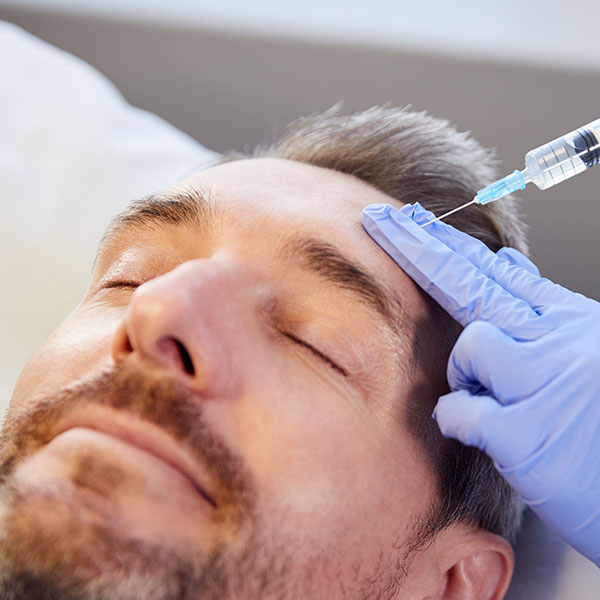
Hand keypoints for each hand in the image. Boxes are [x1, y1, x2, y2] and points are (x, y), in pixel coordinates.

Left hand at [362, 201, 599, 565]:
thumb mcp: (584, 349)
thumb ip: (540, 311)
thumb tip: (504, 263)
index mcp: (567, 321)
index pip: (496, 272)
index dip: (449, 244)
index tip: (412, 219)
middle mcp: (556, 340)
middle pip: (471, 283)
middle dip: (419, 248)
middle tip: (381, 221)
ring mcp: (543, 382)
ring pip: (470, 345)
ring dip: (467, 373)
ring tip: (498, 402)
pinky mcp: (527, 434)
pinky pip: (461, 410)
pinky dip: (462, 420)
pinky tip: (490, 435)